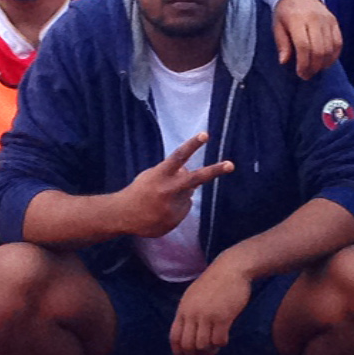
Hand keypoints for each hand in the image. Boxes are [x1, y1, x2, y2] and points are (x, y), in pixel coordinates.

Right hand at [118, 133, 235, 237]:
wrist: (123, 215)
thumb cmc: (138, 191)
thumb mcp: (151, 175)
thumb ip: (170, 172)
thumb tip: (187, 170)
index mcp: (160, 175)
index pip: (179, 156)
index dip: (193, 144)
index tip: (205, 134)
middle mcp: (168, 190)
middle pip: (196, 178)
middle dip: (215, 170)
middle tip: (231, 165)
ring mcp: (172, 206)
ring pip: (189, 196)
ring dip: (180, 195)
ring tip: (160, 200)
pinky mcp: (174, 220)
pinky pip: (183, 209)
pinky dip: (176, 208)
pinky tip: (160, 210)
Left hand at [170, 257, 253, 354]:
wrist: (231, 268)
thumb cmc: (214, 282)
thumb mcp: (193, 295)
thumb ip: (188, 313)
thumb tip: (187, 334)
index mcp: (183, 309)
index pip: (175, 337)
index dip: (178, 353)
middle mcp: (192, 314)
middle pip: (188, 345)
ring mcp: (207, 316)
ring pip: (203, 345)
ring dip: (208, 351)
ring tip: (213, 349)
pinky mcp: (223, 317)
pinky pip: (219, 340)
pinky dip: (220, 345)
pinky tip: (223, 340)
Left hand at [271, 0, 341, 79]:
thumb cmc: (285, 12)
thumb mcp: (277, 25)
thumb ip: (282, 43)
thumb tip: (284, 61)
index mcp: (297, 19)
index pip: (303, 46)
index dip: (303, 63)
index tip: (300, 73)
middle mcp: (314, 19)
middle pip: (319, 49)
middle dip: (314, 66)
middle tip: (307, 75)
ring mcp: (327, 20)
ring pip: (330, 48)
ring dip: (324, 63)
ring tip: (315, 70)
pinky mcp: (334, 22)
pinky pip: (338, 42)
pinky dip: (334, 55)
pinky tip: (326, 62)